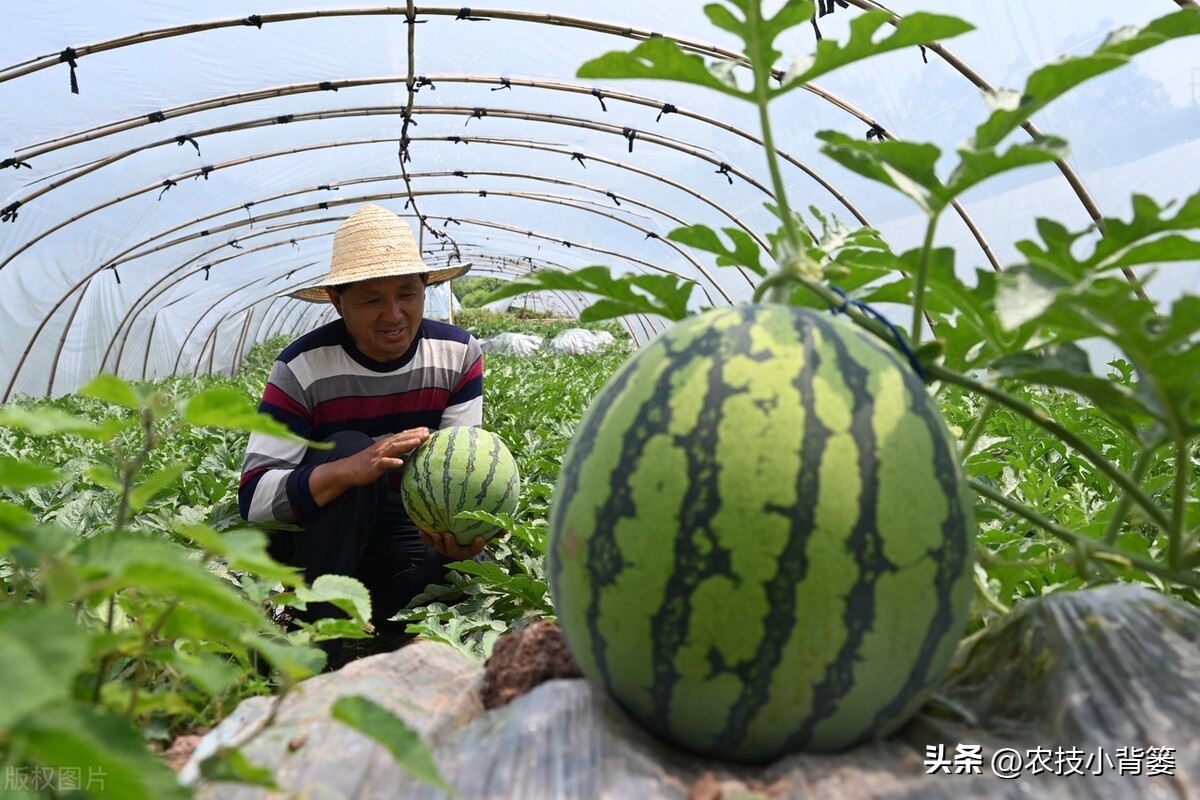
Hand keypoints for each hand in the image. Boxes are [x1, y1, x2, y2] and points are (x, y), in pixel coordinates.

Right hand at [308, 427, 429, 507]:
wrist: (349, 469)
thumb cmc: (368, 462)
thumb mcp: (384, 454)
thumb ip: (396, 449)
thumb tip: (409, 446)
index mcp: (387, 444)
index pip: (403, 436)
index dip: (415, 432)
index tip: (427, 429)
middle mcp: (384, 447)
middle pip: (401, 439)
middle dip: (415, 435)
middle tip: (427, 433)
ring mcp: (379, 456)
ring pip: (395, 448)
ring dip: (407, 444)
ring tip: (418, 441)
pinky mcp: (375, 466)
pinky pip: (385, 463)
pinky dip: (393, 462)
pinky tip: (401, 462)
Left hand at [419, 530, 488, 559]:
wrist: (457, 527)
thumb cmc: (475, 529)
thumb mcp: (486, 529)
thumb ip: (495, 529)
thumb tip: (506, 530)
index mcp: (470, 548)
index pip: (474, 550)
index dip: (476, 546)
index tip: (479, 538)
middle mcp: (458, 550)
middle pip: (455, 552)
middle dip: (451, 545)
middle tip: (448, 534)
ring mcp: (446, 548)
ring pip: (441, 548)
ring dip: (437, 542)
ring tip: (435, 533)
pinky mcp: (436, 543)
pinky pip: (429, 542)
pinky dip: (425, 537)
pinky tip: (420, 529)